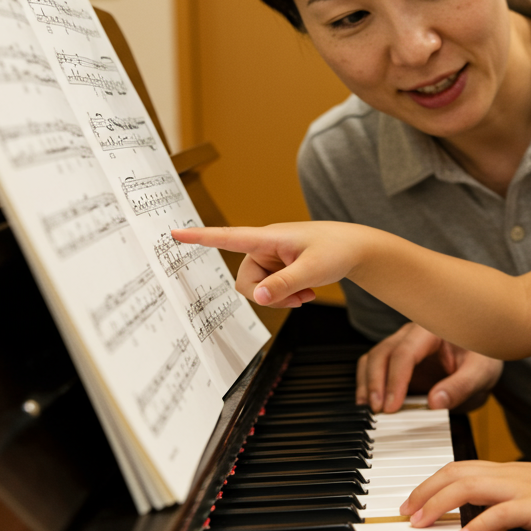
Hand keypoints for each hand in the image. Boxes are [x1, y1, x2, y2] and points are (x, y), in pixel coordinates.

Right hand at [171, 222, 358, 307]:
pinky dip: (285, 295)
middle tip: (298, 298)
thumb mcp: (313, 270)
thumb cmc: (337, 250)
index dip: (200, 237)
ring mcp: (271, 257)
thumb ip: (284, 284)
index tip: (174, 232)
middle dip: (268, 295)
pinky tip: (306, 293)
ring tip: (306, 293)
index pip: (228, 236)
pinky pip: (269, 288)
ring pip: (258, 288)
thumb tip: (256, 297)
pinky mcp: (278, 267)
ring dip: (280, 297)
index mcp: (268, 238)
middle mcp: (265, 246)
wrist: (356, 248)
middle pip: (245, 280)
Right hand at [357, 323, 502, 412]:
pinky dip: (368, 385)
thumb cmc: (484, 358)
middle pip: (383, 353)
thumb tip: (436, 402)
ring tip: (370, 410)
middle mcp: (413, 335)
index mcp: (434, 330)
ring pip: (373, 359)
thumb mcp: (482, 372)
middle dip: (376, 383)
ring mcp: (402, 346)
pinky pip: (374, 368)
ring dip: (367, 384)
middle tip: (378, 411)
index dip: (395, 380)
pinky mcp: (397, 362)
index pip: (406, 351)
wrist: (483, 360)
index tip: (392, 406)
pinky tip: (370, 405)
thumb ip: (461, 386)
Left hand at [401, 461, 530, 530]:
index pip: (460, 467)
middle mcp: (511, 474)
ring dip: (439, 504)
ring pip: (470, 487)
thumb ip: (507, 503)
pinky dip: (477, 524)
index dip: (431, 482)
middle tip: (405, 512)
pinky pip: (500, 513)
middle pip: (456, 472)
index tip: (412, 501)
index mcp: (509, 471)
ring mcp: (523, 488)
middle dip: (424, 491)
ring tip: (420, 522)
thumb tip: (482, 520)